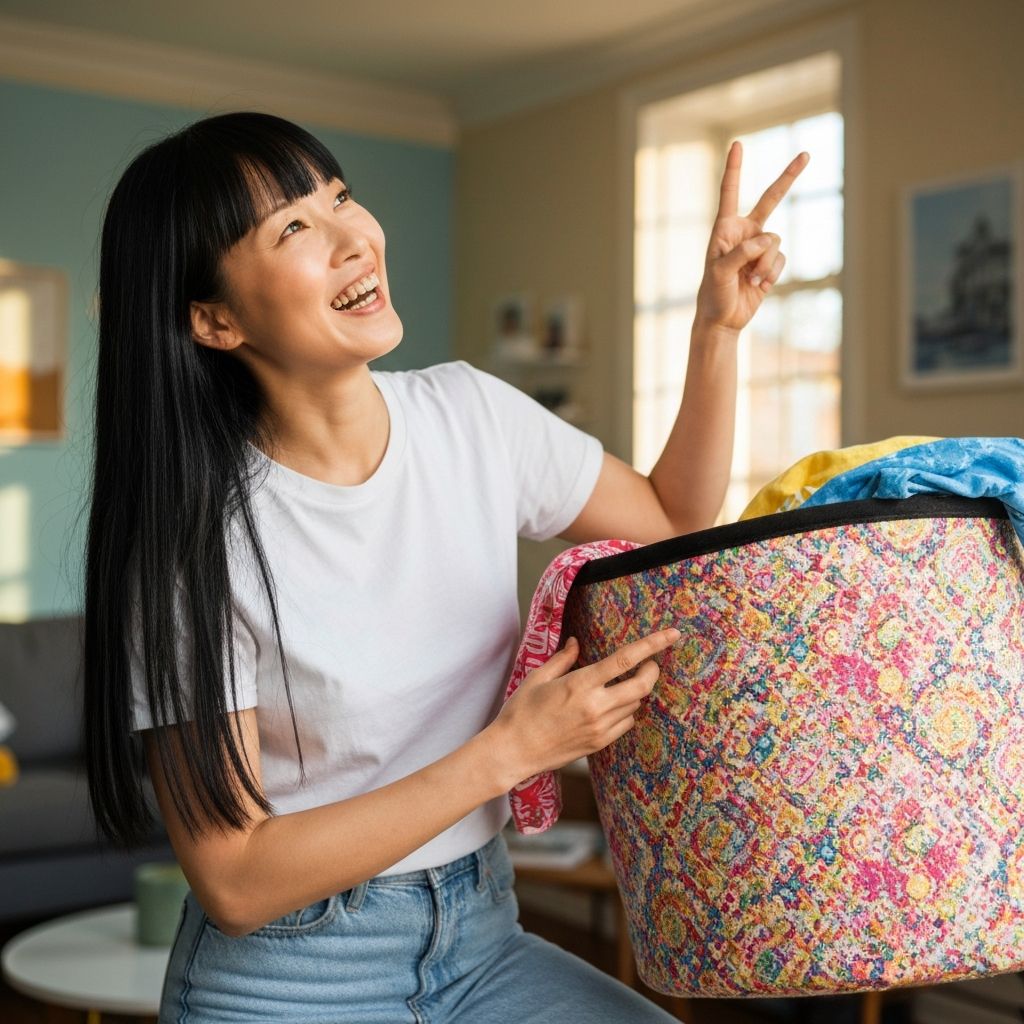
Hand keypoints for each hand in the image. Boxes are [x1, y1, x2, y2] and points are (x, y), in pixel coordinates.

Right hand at [488, 627, 680, 783]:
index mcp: (581, 684)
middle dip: (652, 670)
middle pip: (642, 685)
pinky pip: (626, 723)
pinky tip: (611, 705)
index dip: (652, 645)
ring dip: (635, 690)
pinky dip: (626, 710)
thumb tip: (575, 643)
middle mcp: (596, 707)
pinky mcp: (599, 744)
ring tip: (621, 684)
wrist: (513, 752)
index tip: (672, 634)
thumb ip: (562, 659)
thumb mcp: (537, 678)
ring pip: (635, 704)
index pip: (625, 660)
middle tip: (651, 662)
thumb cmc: (520, 712)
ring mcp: (600, 728)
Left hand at [694, 141, 808, 335]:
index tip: (737, 144)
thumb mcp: (720, 272)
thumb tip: (768, 240)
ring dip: (765, 264)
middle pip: (770, 199)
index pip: (730, 193)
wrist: (723, 319)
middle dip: (788, 178)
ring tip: (749, 280)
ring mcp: (759, 247)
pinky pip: (780, 259)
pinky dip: (771, 274)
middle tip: (806, 154)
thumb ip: (742, 252)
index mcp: (724, 228)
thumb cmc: (713, 294)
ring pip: (776, 242)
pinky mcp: (770, 263)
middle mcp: (744, 232)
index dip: (734, 168)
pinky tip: (757, 286)